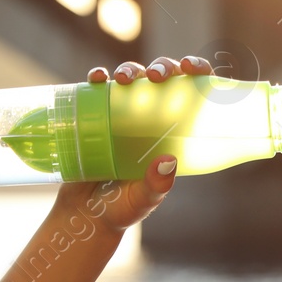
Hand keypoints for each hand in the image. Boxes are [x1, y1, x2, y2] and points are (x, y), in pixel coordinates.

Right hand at [52, 55, 214, 234]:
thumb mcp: (143, 199)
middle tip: (158, 75)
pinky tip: (97, 78)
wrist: (85, 214)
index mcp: (174, 132)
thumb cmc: (123, 208)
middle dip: (162, 67)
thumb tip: (167, 163)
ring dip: (130, 69)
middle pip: (162, 79)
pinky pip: (98, 90)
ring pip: (132, 79)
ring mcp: (122, 114)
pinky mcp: (95, 115)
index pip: (192, 93)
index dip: (196, 72)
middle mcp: (151, 118)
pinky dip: (97, 78)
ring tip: (123, 78)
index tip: (192, 67)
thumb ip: (156, 186)